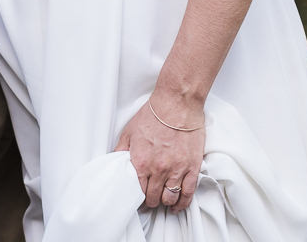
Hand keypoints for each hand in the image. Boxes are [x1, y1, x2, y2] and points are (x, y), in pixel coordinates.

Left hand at [113, 99, 203, 213]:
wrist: (176, 103)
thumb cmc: (154, 113)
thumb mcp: (129, 131)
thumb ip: (121, 151)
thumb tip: (114, 163)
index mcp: (141, 163)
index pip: (138, 192)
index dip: (139, 198)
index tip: (140, 199)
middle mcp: (158, 170)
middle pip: (154, 198)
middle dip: (152, 201)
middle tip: (152, 199)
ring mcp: (176, 170)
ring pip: (170, 199)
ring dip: (166, 203)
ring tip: (164, 202)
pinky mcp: (192, 167)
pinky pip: (188, 194)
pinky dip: (182, 203)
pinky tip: (178, 204)